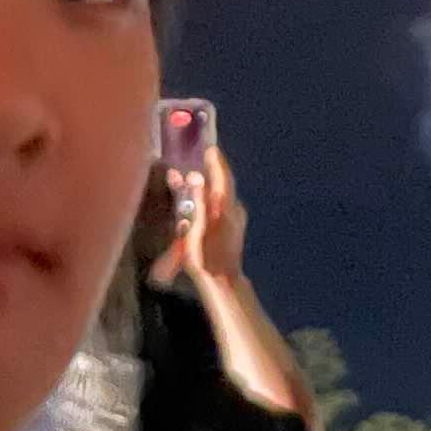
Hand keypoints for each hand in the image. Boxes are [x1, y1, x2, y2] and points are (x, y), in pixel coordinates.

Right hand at [161, 147, 248, 288]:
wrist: (223, 281)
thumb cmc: (206, 258)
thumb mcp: (196, 230)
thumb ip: (198, 202)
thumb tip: (196, 176)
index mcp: (226, 208)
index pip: (223, 178)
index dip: (217, 162)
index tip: (211, 148)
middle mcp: (235, 210)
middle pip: (223, 185)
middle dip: (211, 172)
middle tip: (201, 159)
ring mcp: (236, 219)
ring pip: (222, 196)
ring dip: (209, 186)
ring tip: (194, 179)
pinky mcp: (234, 227)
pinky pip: (222, 205)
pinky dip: (211, 198)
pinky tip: (202, 200)